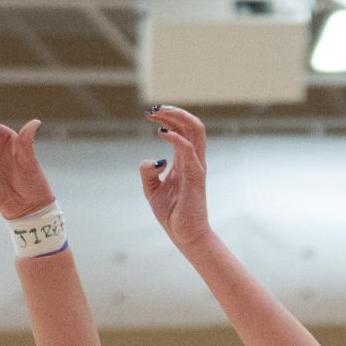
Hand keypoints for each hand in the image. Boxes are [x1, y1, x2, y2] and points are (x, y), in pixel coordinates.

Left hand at [139, 106, 211, 252]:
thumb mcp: (152, 189)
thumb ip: (148, 172)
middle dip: (173, 112)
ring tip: (158, 114)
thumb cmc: (172, 213)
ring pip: (195, 131)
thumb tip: (154, 159)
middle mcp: (193, 160)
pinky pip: (189, 151)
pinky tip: (162, 134)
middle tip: (153, 110)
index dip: (168, 118)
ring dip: (177, 118)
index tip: (150, 115)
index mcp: (185, 161)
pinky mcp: (195, 177)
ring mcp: (197, 167)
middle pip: (192, 125)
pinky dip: (177, 138)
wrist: (184, 235)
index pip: (183, 130)